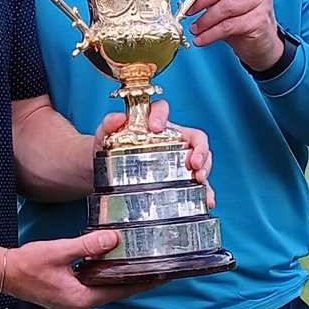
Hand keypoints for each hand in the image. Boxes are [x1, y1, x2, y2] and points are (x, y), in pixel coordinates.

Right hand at [4, 233, 156, 308]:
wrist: (4, 273)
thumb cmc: (27, 265)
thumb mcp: (59, 251)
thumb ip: (87, 246)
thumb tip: (113, 239)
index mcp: (81, 298)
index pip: (121, 290)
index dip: (143, 282)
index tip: (163, 274)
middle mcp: (81, 304)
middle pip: (117, 291)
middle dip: (138, 279)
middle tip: (160, 265)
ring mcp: (75, 300)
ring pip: (107, 288)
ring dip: (123, 276)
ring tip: (143, 262)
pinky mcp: (70, 293)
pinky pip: (96, 284)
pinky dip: (107, 274)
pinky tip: (114, 262)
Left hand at [92, 101, 213, 208]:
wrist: (102, 172)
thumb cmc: (108, 148)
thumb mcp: (104, 135)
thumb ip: (108, 124)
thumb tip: (118, 118)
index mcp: (153, 123)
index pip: (162, 109)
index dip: (161, 115)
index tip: (156, 127)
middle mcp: (172, 138)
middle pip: (195, 137)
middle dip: (199, 149)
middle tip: (193, 163)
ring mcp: (178, 159)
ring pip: (201, 159)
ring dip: (205, 169)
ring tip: (200, 180)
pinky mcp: (180, 179)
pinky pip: (197, 183)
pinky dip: (204, 191)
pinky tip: (206, 200)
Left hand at [188, 0, 282, 72]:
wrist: (260, 42)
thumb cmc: (240, 16)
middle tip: (189, 10)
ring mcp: (262, 0)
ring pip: (226, 7)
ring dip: (205, 19)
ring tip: (194, 28)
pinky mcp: (260, 20)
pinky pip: (229, 26)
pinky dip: (211, 33)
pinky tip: (201, 39)